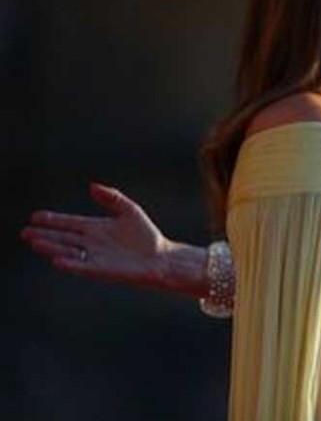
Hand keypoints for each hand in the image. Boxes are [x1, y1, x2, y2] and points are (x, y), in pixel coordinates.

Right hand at [21, 182, 172, 288]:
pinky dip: (70, 264)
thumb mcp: (129, 210)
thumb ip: (112, 197)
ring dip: (51, 248)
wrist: (160, 257)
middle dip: (44, 235)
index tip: (35, 216)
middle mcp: (91, 243)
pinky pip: (82, 267)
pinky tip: (58, 260)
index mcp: (95, 228)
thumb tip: (92, 186)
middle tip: (25, 232)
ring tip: (35, 243)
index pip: (69, 223)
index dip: (53, 220)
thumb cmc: (146, 235)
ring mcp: (94, 257)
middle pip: (63, 238)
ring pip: (68, 251)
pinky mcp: (101, 270)